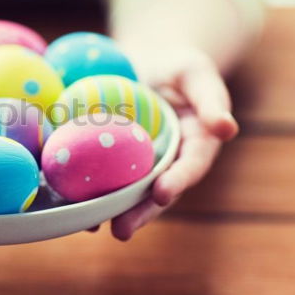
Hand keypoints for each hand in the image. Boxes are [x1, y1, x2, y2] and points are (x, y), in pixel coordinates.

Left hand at [106, 46, 238, 240]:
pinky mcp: (114, 160)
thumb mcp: (196, 73)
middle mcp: (169, 162)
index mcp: (196, 146)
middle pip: (156, 192)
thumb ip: (211, 99)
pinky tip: (67, 202)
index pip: (190, 167)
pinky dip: (87, 189)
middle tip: (122, 230)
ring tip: (91, 227)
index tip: (162, 194)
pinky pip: (102, 175)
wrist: (145, 64)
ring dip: (110, 211)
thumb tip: (227, 129)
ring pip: (127, 192)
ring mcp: (140, 164)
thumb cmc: (177, 67)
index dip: (177, 182)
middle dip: (140, 213)